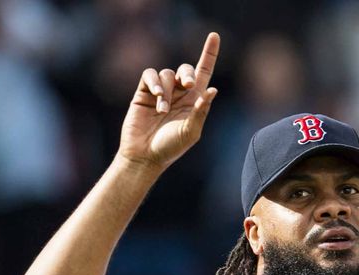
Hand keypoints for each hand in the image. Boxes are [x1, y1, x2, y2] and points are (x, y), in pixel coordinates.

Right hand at [117, 32, 219, 171]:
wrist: (144, 155)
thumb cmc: (170, 148)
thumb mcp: (191, 131)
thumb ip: (201, 111)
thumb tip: (212, 90)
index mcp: (193, 100)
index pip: (204, 71)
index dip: (209, 53)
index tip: (214, 36)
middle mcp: (178, 93)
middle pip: (186, 69)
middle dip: (188, 74)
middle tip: (189, 86)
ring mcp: (160, 92)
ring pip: (167, 74)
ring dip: (166, 91)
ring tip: (162, 111)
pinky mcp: (143, 93)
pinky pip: (150, 75)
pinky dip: (154, 82)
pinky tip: (156, 96)